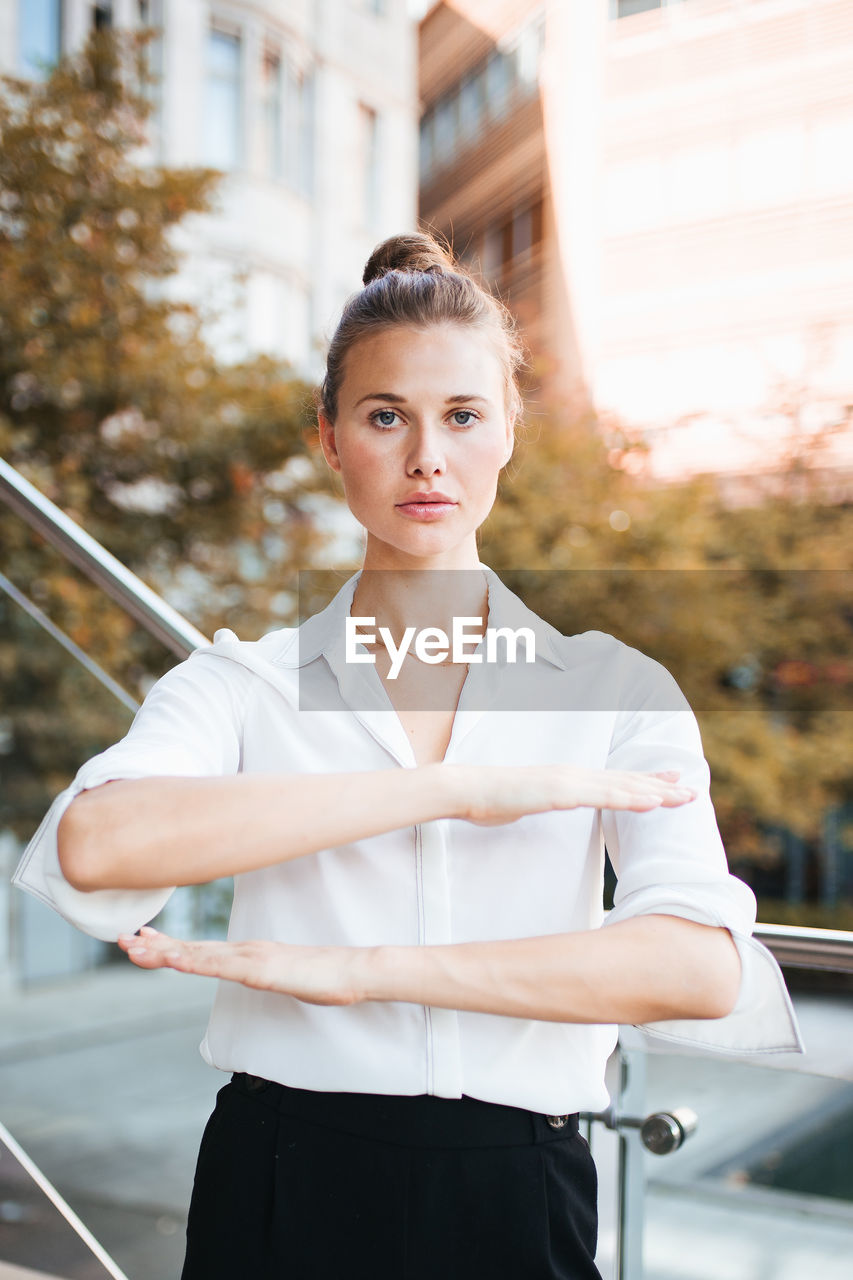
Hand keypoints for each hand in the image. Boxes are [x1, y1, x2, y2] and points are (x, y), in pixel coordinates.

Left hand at [116, 926, 366, 1004]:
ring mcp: (251, 958)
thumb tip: (256, 976)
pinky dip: (194, 963)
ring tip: (134, 949)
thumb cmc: (325, 976)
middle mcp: (244, 950)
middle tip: (121, 939)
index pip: (201, 950)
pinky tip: (174, 961)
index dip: (169, 944)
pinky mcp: (260, 970)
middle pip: (192, 949)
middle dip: (155, 945)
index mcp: (248, 953)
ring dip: (164, 952)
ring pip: (199, 955)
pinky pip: (221, 968)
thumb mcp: (286, 977)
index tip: (141, 936)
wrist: (352, 971)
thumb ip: (267, 974)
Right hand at [457, 766, 695, 824]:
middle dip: (662, 786)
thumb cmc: (495, 798)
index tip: (673, 783)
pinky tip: (652, 802)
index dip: (647, 780)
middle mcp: (575, 774)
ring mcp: (569, 781)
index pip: (616, 779)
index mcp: (570, 778)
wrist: (468, 789)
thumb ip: (551, 800)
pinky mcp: (560, 792)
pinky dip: (630, 798)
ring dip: (657, 792)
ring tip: (685, 798)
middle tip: (694, 790)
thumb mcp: (532, 801)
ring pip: (622, 787)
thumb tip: (560, 805)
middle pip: (626, 781)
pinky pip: (602, 797)